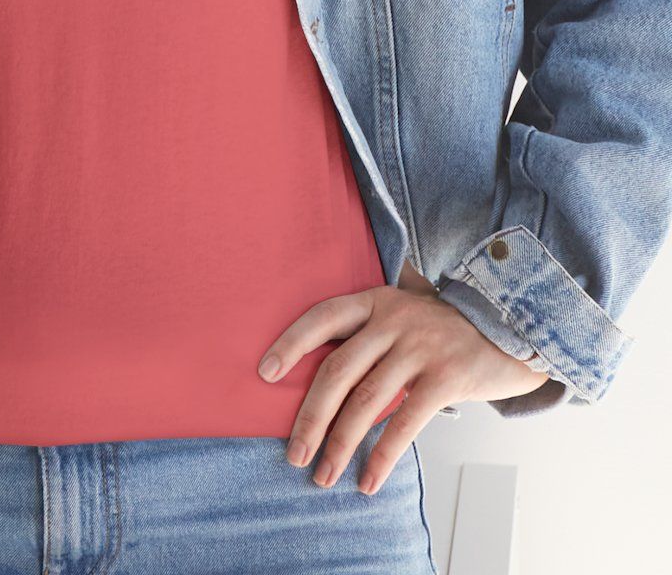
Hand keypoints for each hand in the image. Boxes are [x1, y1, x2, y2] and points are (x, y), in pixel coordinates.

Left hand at [255, 263, 549, 494]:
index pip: (321, 318)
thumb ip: (369, 334)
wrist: (515, 325)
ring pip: (367, 401)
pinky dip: (383, 455)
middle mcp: (393, 319)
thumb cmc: (447, 328)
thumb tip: (320, 378)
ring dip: (340, 443)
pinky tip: (368, 479)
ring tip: (323, 473)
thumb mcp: (403, 314)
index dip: (291, 344)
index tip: (264, 373)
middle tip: (293, 453)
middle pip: (338, 370)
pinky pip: (405, 422)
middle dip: (311, 417)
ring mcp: (420, 346)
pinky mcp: (447, 375)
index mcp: (375, 301)